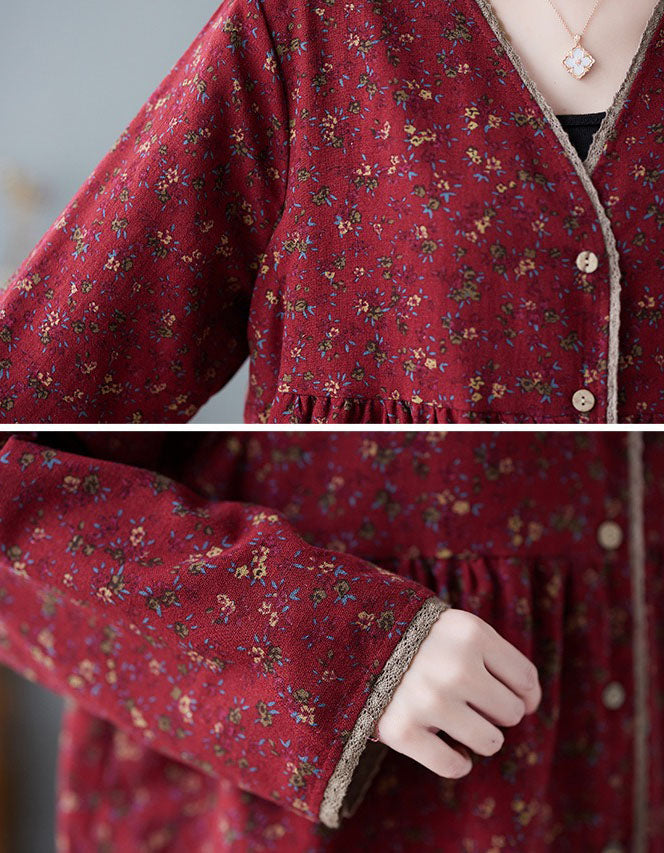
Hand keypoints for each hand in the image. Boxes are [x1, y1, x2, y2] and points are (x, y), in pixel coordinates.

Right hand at [374, 608, 541, 777]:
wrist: (350, 638)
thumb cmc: (416, 637)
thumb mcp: (456, 627)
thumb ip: (495, 656)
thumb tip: (529, 704)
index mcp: (471, 633)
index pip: (526, 680)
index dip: (525, 694)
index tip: (511, 696)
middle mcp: (455, 667)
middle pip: (511, 712)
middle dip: (495, 711)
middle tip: (469, 700)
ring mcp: (428, 701)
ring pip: (490, 742)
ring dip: (479, 736)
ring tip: (457, 720)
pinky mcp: (402, 730)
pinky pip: (454, 766)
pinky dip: (457, 762)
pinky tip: (446, 745)